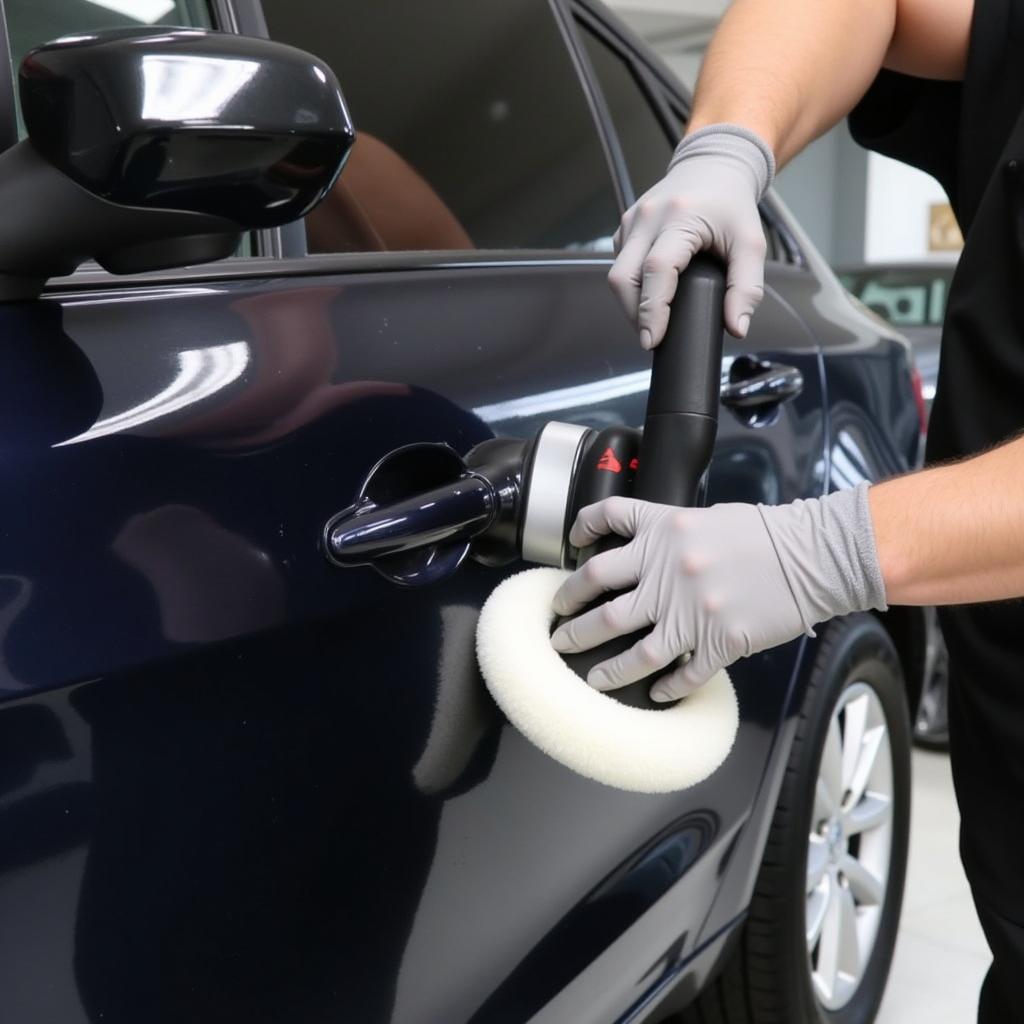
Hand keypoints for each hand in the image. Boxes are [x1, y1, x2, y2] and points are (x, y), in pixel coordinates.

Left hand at [549, 487, 885, 701]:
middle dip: (571, 616)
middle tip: (558, 630)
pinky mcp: (717, 643)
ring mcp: (689, 611)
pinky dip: (665, 688)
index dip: (580, 532)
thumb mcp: (706, 517)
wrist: (814, 555)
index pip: (605, 522)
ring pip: (632, 650)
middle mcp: (667, 571)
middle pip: (599, 596)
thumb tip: (643, 556)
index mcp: (664, 531)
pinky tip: (655, 694)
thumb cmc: (766, 533)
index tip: (570, 548)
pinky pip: (682, 675)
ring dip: (606, 667)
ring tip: (589, 676)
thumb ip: (669, 534)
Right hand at [608, 124, 774, 346]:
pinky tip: (650, 294)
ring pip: (616, 274)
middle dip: (634, 314)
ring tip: (653, 320)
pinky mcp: (625, 226)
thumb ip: (747, 288)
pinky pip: (619, 264)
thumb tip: (736, 328)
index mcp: (679, 217)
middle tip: (653, 337)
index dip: (651, 310)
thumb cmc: (732, 204)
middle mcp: (648, 216)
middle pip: (623, 277)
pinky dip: (631, 286)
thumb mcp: (751, 244)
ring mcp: (631, 220)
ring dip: (631, 303)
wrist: (715, 164)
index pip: (656, 271)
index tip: (653, 339)